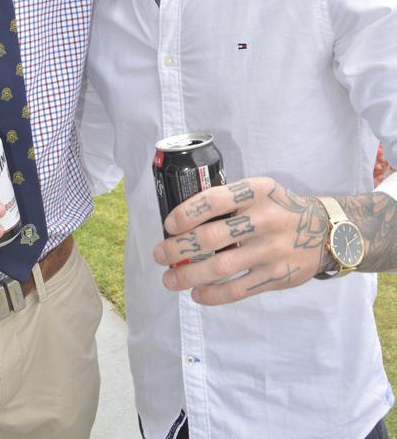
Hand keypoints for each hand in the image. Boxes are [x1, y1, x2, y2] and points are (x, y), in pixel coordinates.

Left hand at [152, 177, 328, 305]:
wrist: (325, 231)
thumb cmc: (280, 208)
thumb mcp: (261, 190)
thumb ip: (231, 200)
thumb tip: (185, 220)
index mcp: (256, 191)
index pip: (213, 200)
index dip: (186, 213)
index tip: (169, 225)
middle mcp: (264, 219)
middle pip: (211, 237)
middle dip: (178, 248)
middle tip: (159, 254)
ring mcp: (271, 250)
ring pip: (220, 267)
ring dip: (188, 275)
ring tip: (169, 280)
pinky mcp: (276, 276)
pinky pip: (238, 289)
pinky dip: (213, 295)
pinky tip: (197, 294)